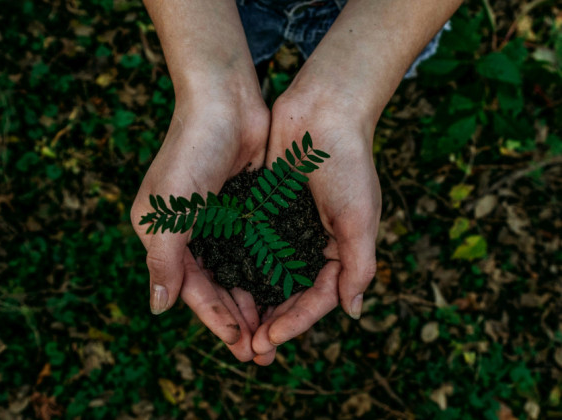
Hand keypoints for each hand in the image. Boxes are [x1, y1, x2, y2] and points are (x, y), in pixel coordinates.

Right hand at [130, 96, 269, 360]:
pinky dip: (267, 273)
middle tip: (262, 352)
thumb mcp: (169, 210)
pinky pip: (256, 250)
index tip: (240, 345)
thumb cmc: (191, 152)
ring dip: (255, 302)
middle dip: (238, 319)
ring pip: (238, 273)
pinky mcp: (245, 209)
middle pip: (217, 287)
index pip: (192, 289)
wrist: (225, 102)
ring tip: (275, 332)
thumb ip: (163, 260)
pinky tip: (284, 293)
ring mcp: (220, 221)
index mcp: (165, 236)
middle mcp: (191, 233)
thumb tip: (158, 308)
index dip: (215, 319)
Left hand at [250, 91, 381, 364]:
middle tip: (249, 348)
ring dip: (253, 302)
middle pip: (290, 294)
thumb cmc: (348, 163)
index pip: (317, 298)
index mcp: (339, 250)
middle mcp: (312, 243)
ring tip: (234, 328)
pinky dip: (240, 267)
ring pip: (267, 276)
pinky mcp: (265, 210)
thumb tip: (353, 312)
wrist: (323, 111)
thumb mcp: (360, 218)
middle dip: (272, 321)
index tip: (270, 339)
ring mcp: (287, 228)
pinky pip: (251, 246)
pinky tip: (222, 285)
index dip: (295, 322)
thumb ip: (358, 265)